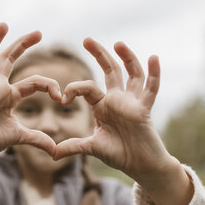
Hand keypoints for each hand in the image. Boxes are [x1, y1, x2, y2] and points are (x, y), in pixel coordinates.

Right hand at [0, 23, 61, 191]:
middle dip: (23, 44)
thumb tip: (55, 151)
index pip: (32, 82)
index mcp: (9, 96)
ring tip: (4, 24)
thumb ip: (37, 139)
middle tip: (39, 32)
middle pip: (9, 59)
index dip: (48, 86)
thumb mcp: (19, 137)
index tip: (60, 96)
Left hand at [54, 38, 170, 180]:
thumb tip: (50, 155)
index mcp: (102, 105)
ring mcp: (132, 102)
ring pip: (131, 74)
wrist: (139, 165)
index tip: (62, 98)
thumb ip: (72, 147)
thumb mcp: (91, 148)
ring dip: (127, 57)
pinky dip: (153, 73)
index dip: (73, 89)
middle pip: (109, 70)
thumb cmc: (118, 153)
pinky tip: (153, 58)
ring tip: (118, 43)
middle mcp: (117, 99)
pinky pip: (151, 89)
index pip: (87, 88)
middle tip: (86, 40)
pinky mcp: (144, 109)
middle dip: (99, 54)